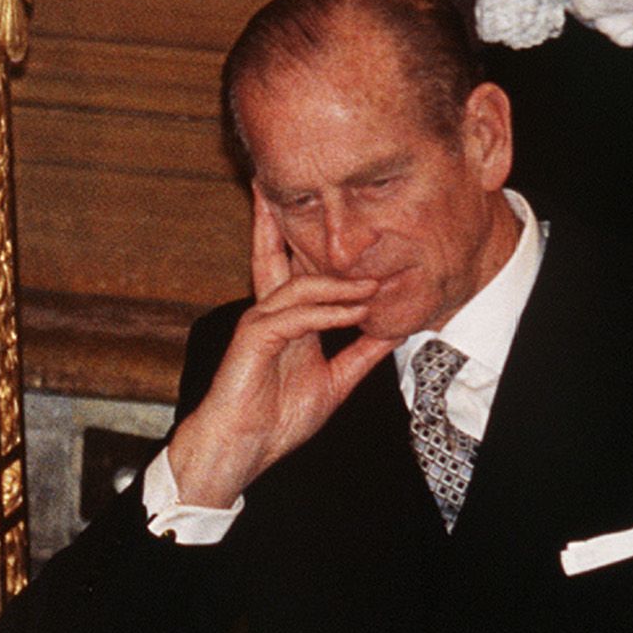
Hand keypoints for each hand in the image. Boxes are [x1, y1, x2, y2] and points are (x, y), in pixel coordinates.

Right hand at [164, 191, 399, 508]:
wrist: (240, 448)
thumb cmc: (275, 419)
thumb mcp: (334, 382)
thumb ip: (359, 354)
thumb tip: (392, 332)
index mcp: (284, 320)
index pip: (293, 269)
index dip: (303, 240)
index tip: (325, 213)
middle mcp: (268, 313)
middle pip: (274, 255)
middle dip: (280, 219)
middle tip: (285, 184)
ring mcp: (259, 323)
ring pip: (298, 285)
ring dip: (339, 280)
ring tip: (376, 277)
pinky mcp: (255, 339)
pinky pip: (296, 316)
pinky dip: (328, 310)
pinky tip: (355, 309)